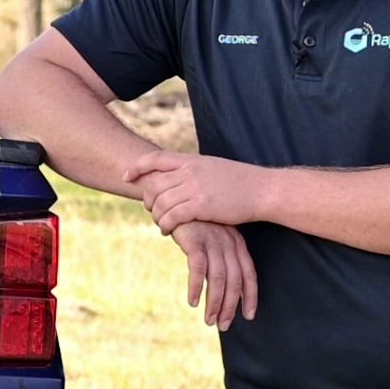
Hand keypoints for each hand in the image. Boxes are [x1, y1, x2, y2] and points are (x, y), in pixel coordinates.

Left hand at [125, 150, 265, 233]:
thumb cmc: (239, 181)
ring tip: (160, 224)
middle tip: (150, 210)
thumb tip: (177, 173)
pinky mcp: (201, 205)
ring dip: (156, 216)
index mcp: (191, 159)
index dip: (138, 167)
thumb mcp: (212, 167)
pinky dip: (165, 224)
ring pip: (161, 202)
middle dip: (147, 199)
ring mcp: (195, 187)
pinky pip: (173, 216)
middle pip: (154, 184)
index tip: (127, 177)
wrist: (261, 190)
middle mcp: (190, 171)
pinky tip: (167, 230)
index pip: (155, 158)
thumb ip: (192, 169)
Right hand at [168, 219, 258, 329]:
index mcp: (236, 243)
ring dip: (214, 303)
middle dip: (230, 306)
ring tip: (209, 320)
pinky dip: (196, 287)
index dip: (250, 296)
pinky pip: (198, 269)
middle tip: (223, 325)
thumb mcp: (213, 236)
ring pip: (218, 279)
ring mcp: (212, 241)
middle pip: (234, 281)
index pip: (249, 274)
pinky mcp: (194, 240)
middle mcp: (228, 243)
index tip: (249, 315)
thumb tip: (222, 284)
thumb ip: (220, 256)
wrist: (175, 196)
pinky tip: (192, 301)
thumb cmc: (194, 220)